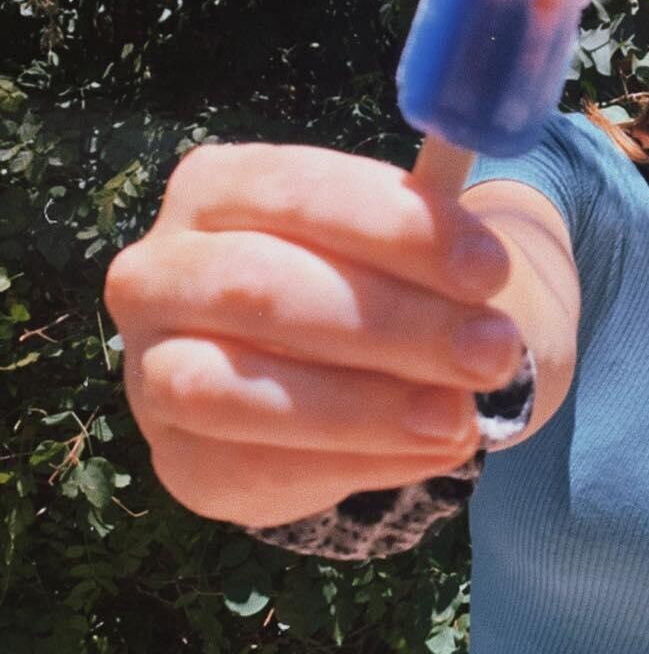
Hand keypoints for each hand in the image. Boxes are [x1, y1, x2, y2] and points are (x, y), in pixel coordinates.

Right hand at [103, 141, 524, 529]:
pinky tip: (426, 451)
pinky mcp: (177, 458)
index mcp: (216, 187)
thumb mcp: (405, 243)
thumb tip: (482, 266)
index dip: (398, 229)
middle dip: (393, 324)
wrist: (326, 370)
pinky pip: (253, 467)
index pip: (299, 191)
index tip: (490, 270)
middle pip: (260, 289)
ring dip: (362, 408)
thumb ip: (431, 238)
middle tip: (493, 352)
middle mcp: (160, 271)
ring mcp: (152, 368)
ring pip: (234, 391)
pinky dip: (352, 463)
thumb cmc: (369, 279)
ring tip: (460, 418)